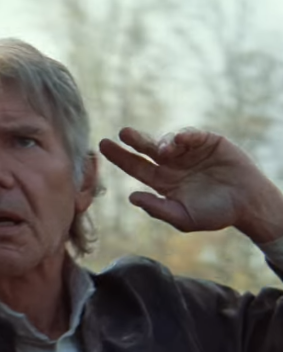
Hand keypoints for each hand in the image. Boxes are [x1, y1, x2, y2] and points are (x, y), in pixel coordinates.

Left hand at [99, 127, 282, 243]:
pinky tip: (181, 141)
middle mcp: (172, 164)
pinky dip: (185, 136)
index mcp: (163, 181)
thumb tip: (131, 197)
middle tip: (122, 133)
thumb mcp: (184, 218)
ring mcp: (190, 152)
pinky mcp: (209, 142)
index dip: (120, 157)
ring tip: (166, 150)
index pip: (136, 167)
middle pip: (147, 149)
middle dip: (134, 140)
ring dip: (163, 142)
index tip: (103, 145)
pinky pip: (192, 135)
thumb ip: (158, 209)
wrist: (248, 205)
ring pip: (168, 141)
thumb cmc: (216, 214)